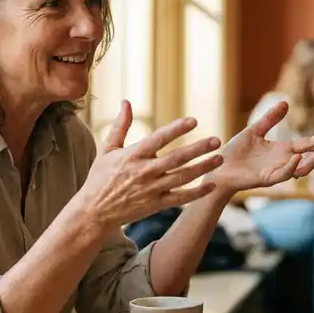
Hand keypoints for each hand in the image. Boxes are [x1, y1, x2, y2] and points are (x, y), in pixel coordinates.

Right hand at [77, 100, 223, 231]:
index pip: (159, 139)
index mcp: (133, 155)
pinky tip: (211, 186)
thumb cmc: (100, 177)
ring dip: (203, 168)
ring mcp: (152, 189)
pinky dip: (197, 193)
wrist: (94, 211)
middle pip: (177, 158)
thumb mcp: (107, 149)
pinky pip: (180, 198)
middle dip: (198, 149)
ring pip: (183, 177)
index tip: (193, 121)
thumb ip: (120, 125)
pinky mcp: (156, 205)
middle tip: (216, 140)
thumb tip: (126, 101)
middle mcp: (145, 172)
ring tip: (219, 159)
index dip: (177, 129)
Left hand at [206, 100, 313, 192]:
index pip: (307, 145)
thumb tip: (286, 102)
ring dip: (313, 160)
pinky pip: (282, 175)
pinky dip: (291, 167)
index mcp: (282, 151)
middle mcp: (282, 162)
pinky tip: (297, 156)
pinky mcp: (264, 179)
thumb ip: (270, 119)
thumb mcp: (254, 131)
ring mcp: (275, 172)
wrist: (217, 168)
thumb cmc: (235, 152)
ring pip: (300, 169)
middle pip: (311, 159)